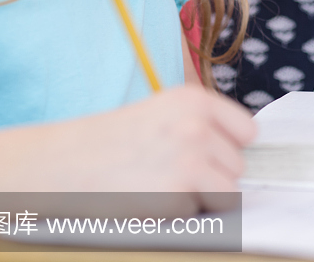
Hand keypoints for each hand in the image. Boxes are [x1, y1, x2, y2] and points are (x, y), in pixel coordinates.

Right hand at [54, 84, 256, 209]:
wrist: (65, 164)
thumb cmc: (113, 142)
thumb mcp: (162, 113)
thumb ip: (203, 124)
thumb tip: (246, 152)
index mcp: (194, 100)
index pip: (248, 131)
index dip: (229, 148)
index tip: (209, 154)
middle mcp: (196, 126)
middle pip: (238, 166)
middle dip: (213, 175)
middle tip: (171, 172)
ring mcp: (188, 162)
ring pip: (228, 193)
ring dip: (203, 197)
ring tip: (165, 186)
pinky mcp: (176, 197)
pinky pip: (200, 214)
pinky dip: (181, 214)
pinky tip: (152, 199)